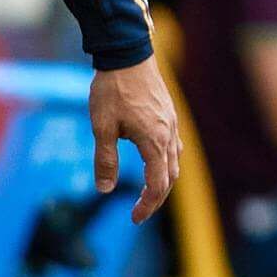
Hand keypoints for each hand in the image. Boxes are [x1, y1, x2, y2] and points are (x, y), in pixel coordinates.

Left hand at [89, 57, 179, 225]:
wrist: (128, 57)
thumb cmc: (112, 91)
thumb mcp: (102, 127)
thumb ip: (106, 160)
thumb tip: (105, 189)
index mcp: (154, 141)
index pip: (158, 184)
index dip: (147, 205)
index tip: (134, 219)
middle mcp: (169, 136)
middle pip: (170, 177)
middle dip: (156, 199)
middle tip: (138, 214)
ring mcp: (172, 126)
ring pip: (175, 163)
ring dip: (163, 182)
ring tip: (146, 194)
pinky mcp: (169, 117)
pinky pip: (174, 148)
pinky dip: (166, 164)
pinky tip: (154, 163)